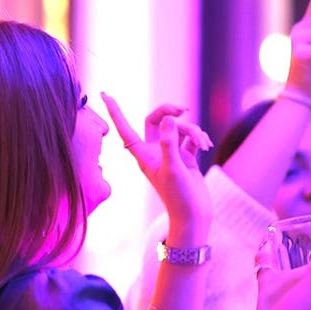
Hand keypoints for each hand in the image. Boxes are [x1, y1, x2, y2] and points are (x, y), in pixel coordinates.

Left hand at [102, 94, 212, 243]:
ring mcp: (171, 153)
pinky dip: (199, 138)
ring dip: (193, 131)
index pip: (125, 129)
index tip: (104, 94)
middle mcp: (154, 152)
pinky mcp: (186, 156)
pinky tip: (206, 146)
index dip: (115, 112)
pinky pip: (191, 137)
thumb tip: (168, 119)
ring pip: (179, 128)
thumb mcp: (173, 168)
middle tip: (183, 109)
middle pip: (156, 120)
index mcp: (143, 155)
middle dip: (170, 111)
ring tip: (202, 144)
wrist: (194, 216)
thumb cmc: (179, 197)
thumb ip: (169, 142)